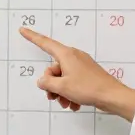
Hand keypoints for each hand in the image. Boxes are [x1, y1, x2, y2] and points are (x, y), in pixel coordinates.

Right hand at [19, 27, 134, 111]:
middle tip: (54, 98)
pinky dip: (71, 94)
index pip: (45, 43)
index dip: (32, 37)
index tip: (22, 29)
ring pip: (63, 78)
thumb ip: (47, 83)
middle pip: (53, 69)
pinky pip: (73, 82)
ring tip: (66, 104)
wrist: (112, 96)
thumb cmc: (89, 88)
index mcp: (66, 55)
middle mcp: (74, 57)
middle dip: (51, 85)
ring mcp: (82, 66)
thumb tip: (42, 81)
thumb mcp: (62, 87)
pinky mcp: (88, 74)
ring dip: (61, 92)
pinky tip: (74, 105)